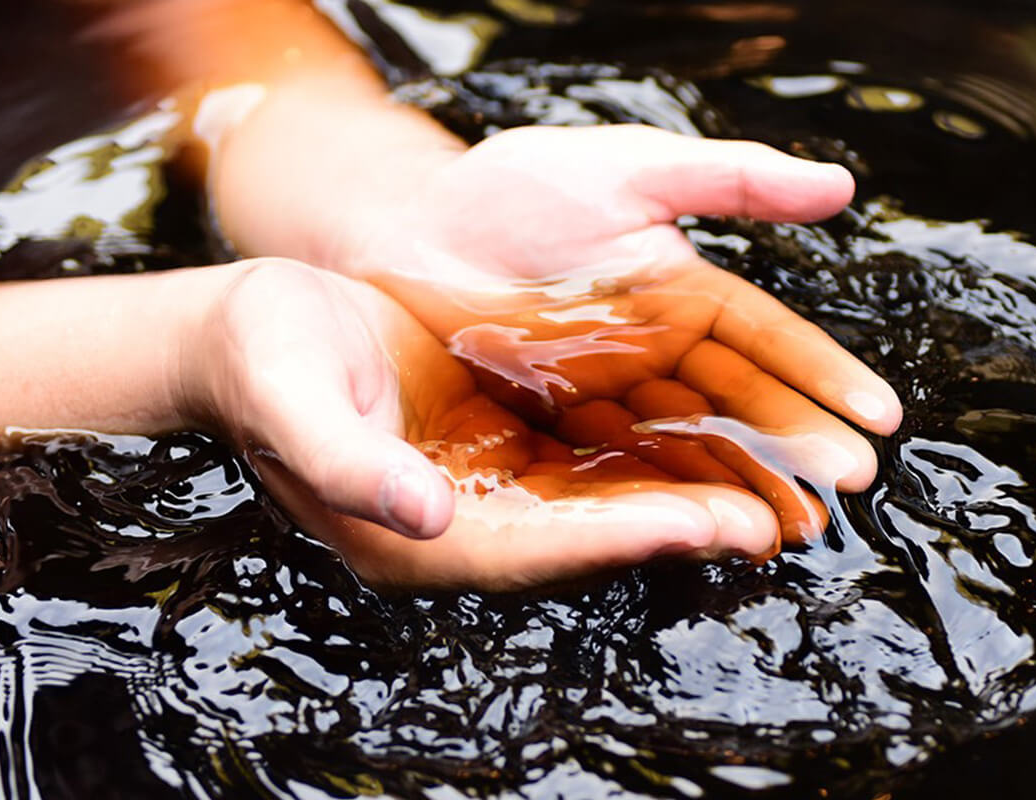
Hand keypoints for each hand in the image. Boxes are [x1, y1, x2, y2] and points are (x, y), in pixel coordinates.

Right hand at [185, 259, 791, 589]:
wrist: (261, 325)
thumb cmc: (262, 359)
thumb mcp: (293, 402)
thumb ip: (355, 465)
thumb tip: (429, 515)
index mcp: (409, 534)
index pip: (532, 548)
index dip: (618, 538)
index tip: (698, 523)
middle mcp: (464, 523)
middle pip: (588, 536)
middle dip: (680, 529)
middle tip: (772, 523)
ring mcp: (490, 486)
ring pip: (606, 498)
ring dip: (687, 496)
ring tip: (775, 495)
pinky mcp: (508, 445)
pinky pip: (596, 455)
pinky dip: (658, 453)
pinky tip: (719, 442)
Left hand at [324, 125, 902, 541]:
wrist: (405, 230)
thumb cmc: (517, 189)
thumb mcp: (630, 170)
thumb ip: (730, 179)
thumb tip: (839, 186)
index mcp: (687, 295)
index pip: (772, 342)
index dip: (825, 377)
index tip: (880, 418)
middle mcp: (659, 355)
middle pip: (740, 411)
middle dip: (796, 450)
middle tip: (845, 492)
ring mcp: (610, 400)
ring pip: (688, 451)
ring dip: (741, 488)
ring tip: (790, 527)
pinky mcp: (558, 435)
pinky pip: (617, 472)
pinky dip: (661, 500)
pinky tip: (699, 529)